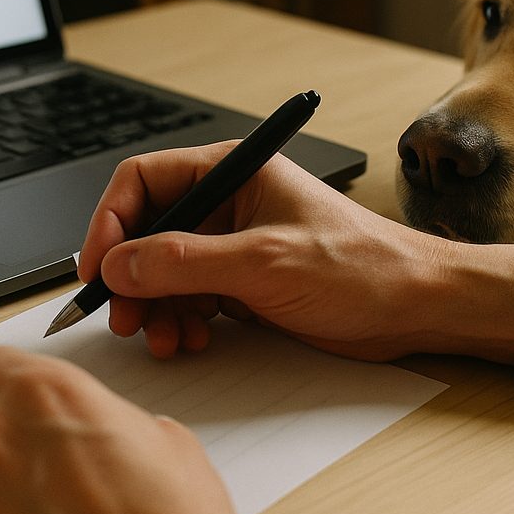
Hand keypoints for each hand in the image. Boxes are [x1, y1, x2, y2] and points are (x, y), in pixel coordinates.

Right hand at [77, 143, 513, 362]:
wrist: (416, 306)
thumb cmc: (362, 266)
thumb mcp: (264, 264)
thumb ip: (185, 262)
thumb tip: (120, 264)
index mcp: (232, 172)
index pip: (143, 182)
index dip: (110, 224)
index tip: (97, 269)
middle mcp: (227, 202)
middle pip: (146, 231)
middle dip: (130, 277)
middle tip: (125, 318)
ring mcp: (233, 243)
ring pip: (163, 271)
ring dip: (153, 307)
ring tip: (164, 339)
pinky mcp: (244, 281)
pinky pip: (189, 297)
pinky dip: (179, 320)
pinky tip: (190, 341)